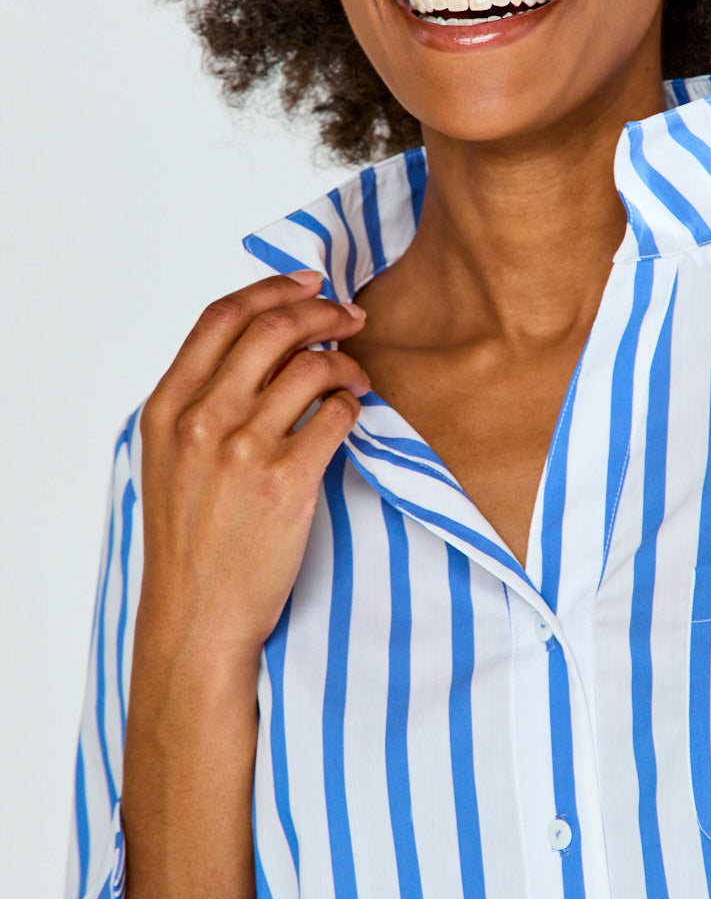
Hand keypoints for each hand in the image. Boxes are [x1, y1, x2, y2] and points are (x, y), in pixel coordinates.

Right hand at [137, 268, 368, 666]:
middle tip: (350, 317)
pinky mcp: (287, 481)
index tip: (309, 282)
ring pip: (312, 366)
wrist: (197, 616)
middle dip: (321, 311)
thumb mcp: (169, 459)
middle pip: (272, 329)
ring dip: (345, 361)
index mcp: (167, 408)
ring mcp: (243, 450)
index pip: (222, 317)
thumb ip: (202, 400)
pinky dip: (353, 403)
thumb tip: (263, 343)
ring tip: (355, 376)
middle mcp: (201, 420)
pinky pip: (337, 415)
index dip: (272, 289)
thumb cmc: (189, 540)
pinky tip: (352, 414)